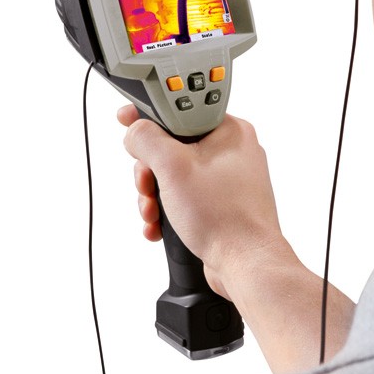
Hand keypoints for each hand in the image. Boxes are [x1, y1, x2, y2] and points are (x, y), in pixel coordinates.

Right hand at [117, 105, 283, 298]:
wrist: (246, 263)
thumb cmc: (224, 215)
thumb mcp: (172, 167)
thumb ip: (147, 139)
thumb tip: (135, 130)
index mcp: (228, 129)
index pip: (180, 110)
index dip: (150, 116)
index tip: (126, 119)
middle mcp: (232, 150)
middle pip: (172, 145)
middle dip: (150, 171)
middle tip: (147, 184)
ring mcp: (228, 178)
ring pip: (176, 174)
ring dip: (156, 195)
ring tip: (155, 212)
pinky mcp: (223, 202)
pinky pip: (187, 195)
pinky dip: (169, 209)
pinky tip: (161, 226)